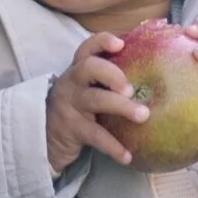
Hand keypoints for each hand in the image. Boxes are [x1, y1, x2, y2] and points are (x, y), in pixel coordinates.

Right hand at [47, 32, 141, 172]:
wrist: (46, 139)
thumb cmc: (76, 110)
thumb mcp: (86, 90)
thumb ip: (107, 81)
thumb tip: (151, 77)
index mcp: (77, 71)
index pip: (86, 49)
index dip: (102, 42)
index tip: (121, 43)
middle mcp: (71, 84)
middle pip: (89, 68)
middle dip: (113, 74)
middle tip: (131, 89)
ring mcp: (69, 106)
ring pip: (95, 100)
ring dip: (122, 107)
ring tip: (144, 116)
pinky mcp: (71, 129)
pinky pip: (95, 136)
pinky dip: (113, 146)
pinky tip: (128, 156)